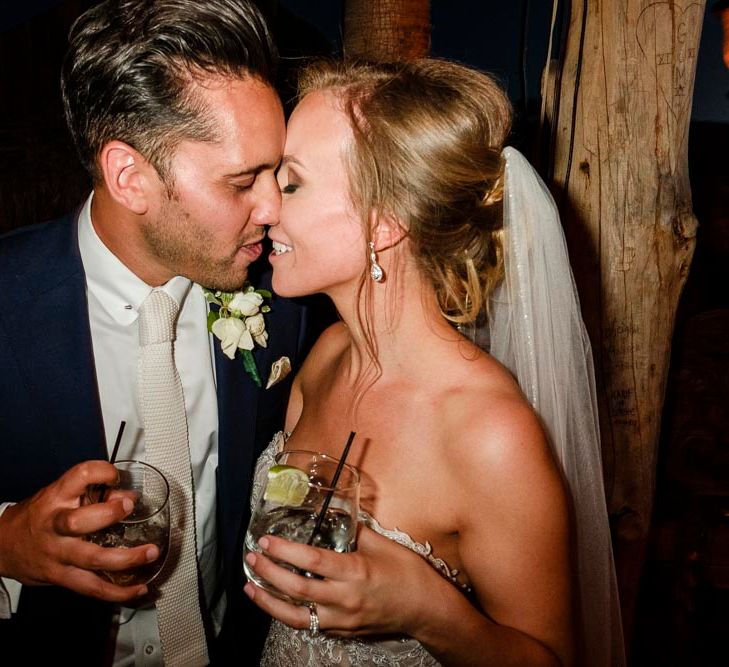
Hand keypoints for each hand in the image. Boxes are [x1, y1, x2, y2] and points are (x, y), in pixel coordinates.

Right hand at [0, 461, 158, 601]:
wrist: (2, 545)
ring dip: (126, 559)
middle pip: (79, 522)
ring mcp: (59, 553)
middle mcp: (56, 525)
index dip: (100, 472)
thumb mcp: (60, 497)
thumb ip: (95, 494)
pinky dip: (118, 592)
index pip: (79, 476)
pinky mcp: (62, 577)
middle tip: (130, 507)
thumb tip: (129, 498)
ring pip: (92, 559)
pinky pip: (92, 587)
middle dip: (109, 514)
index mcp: (56, 498)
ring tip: (149, 553)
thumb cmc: (39, 516)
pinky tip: (137, 589)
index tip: (115, 476)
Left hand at [244, 524, 446, 637]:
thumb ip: (355, 530)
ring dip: (269, 602)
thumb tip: (332, 514)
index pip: (311, 561)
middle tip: (253, 557)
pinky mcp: (342, 631)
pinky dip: (289, 615)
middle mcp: (345, 600)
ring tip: (251, 587)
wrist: (426, 609)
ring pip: (296, 617)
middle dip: (269, 573)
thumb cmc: (408, 574)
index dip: (285, 551)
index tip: (267, 541)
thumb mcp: (384, 544)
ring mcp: (342, 620)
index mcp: (355, 573)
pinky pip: (310, 625)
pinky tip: (277, 603)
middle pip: (297, 589)